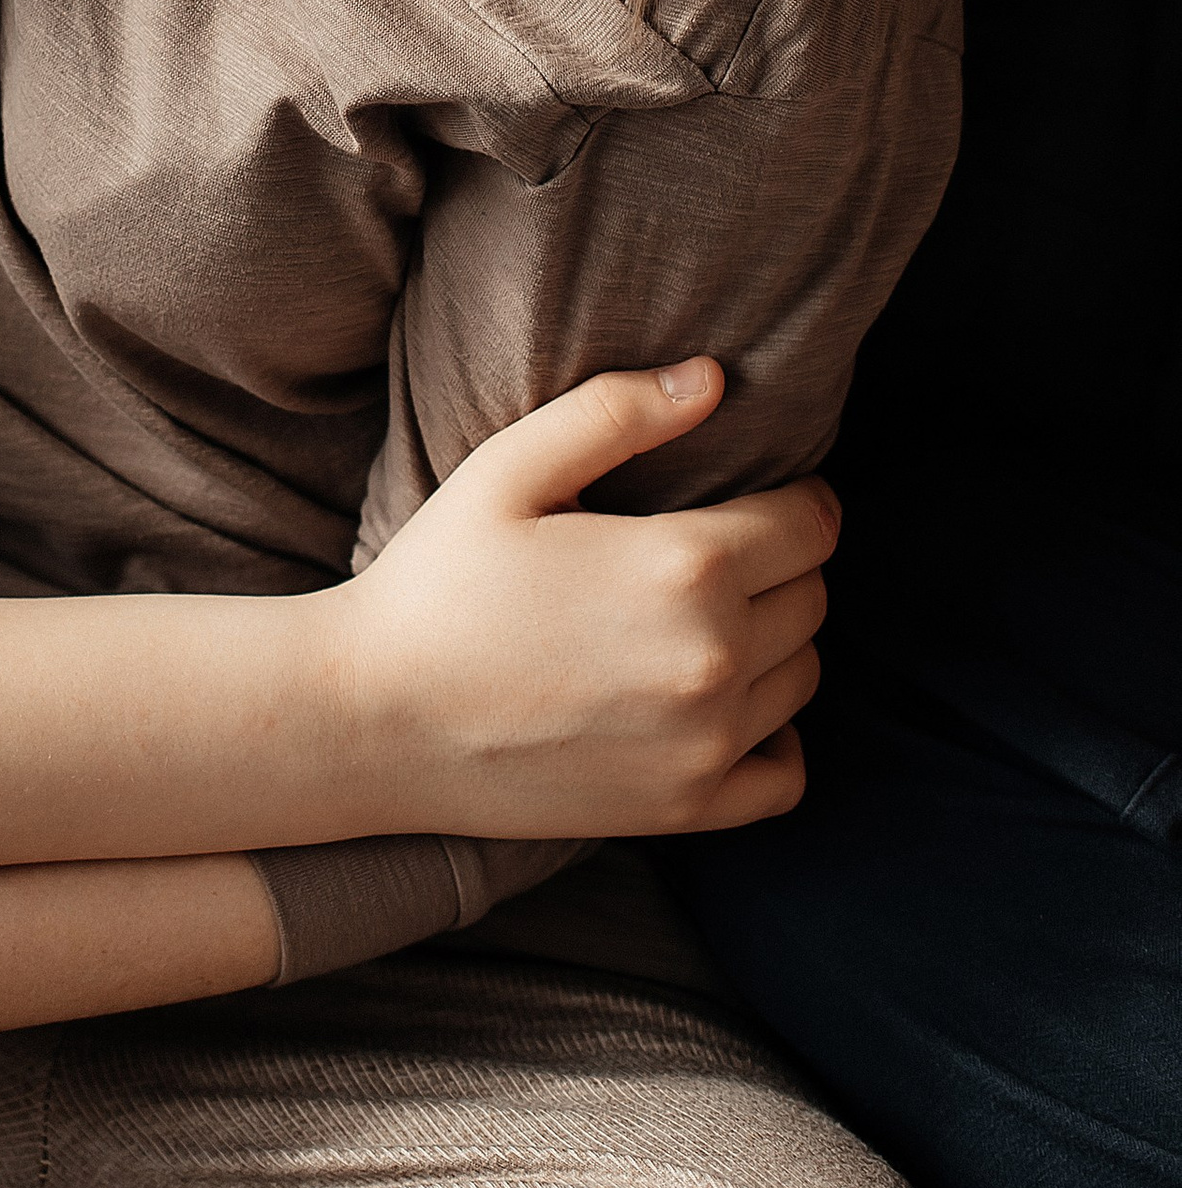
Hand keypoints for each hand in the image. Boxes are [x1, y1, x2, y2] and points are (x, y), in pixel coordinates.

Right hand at [341, 359, 834, 840]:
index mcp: (684, 564)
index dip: (799, 499)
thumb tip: (715, 379)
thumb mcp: (509, 469)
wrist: (374, 717)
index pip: (810, 525)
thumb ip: (617, 413)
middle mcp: (715, 658)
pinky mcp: (686, 808)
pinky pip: (787, 774)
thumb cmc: (436, 581)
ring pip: (804, 676)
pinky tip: (726, 706)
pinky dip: (777, 738)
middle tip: (724, 552)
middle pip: (812, 597)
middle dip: (784, 565)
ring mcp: (707, 744)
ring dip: (777, 642)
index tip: (771, 495)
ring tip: (707, 619)